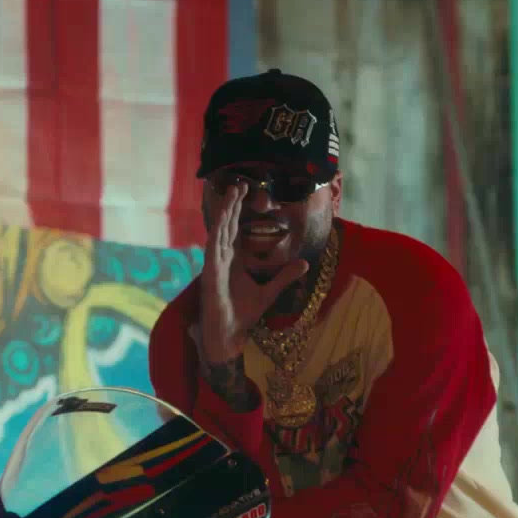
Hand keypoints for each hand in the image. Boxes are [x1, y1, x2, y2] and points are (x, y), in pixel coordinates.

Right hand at [199, 183, 308, 363]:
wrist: (229, 334)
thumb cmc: (243, 314)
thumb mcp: (270, 292)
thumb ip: (285, 277)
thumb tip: (306, 263)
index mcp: (233, 260)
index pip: (235, 229)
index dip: (239, 210)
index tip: (246, 191)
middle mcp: (222, 258)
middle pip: (227, 225)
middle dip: (232, 204)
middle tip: (239, 183)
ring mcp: (214, 265)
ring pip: (219, 232)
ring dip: (225, 213)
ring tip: (231, 193)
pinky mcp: (211, 274)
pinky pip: (213, 250)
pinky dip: (217, 234)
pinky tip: (222, 221)